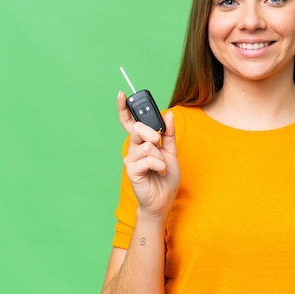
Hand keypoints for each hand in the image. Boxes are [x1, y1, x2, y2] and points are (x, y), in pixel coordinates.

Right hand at [117, 91, 180, 220]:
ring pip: (147, 145)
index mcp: (142, 142)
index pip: (130, 122)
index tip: (122, 93)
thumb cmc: (166, 177)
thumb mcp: (172, 152)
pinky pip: (148, 158)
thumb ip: (169, 134)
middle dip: (153, 134)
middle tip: (159, 145)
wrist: (164, 199)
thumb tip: (169, 114)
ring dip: (160, 156)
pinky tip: (158, 172)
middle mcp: (133, 149)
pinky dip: (159, 165)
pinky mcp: (131, 170)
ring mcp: (130, 159)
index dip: (124, 108)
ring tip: (161, 167)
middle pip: (138, 128)